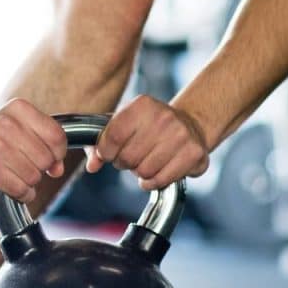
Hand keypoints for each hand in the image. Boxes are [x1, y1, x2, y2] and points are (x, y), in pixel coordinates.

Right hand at [0, 98, 67, 203]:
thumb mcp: (20, 129)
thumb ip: (46, 144)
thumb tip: (58, 170)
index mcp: (18, 109)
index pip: (56, 136)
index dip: (57, 154)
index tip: (48, 158)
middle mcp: (6, 123)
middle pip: (46, 159)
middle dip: (39, 169)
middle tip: (22, 166)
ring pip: (34, 176)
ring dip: (28, 182)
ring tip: (13, 174)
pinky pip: (20, 189)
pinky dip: (21, 194)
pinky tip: (10, 186)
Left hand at [85, 95, 209, 190]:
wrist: (191, 124)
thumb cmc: (149, 127)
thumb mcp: (122, 125)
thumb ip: (99, 144)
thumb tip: (92, 165)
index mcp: (142, 105)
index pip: (111, 138)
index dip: (106, 152)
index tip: (110, 153)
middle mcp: (163, 117)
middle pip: (127, 158)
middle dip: (125, 163)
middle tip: (133, 156)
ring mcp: (181, 135)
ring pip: (144, 172)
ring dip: (140, 173)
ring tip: (148, 161)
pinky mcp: (194, 154)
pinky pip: (161, 181)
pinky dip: (154, 182)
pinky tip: (158, 170)